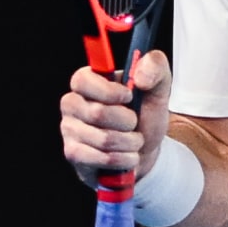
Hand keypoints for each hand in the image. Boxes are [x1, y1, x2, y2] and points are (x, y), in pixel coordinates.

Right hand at [59, 51, 172, 188]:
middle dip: (128, 122)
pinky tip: (126, 156)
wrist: (145, 151)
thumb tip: (140, 77)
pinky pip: (99, 159)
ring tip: (134, 140)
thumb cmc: (145, 116)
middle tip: (135, 122)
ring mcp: (69, 129)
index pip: (83, 80)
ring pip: (102, 139)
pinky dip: (122, 159)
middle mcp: (73, 103)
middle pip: (97, 113)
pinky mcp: (73, 153)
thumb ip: (155, 66)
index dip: (109, 91)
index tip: (129, 97)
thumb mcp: (158, 87)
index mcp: (89, 81)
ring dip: (129, 143)